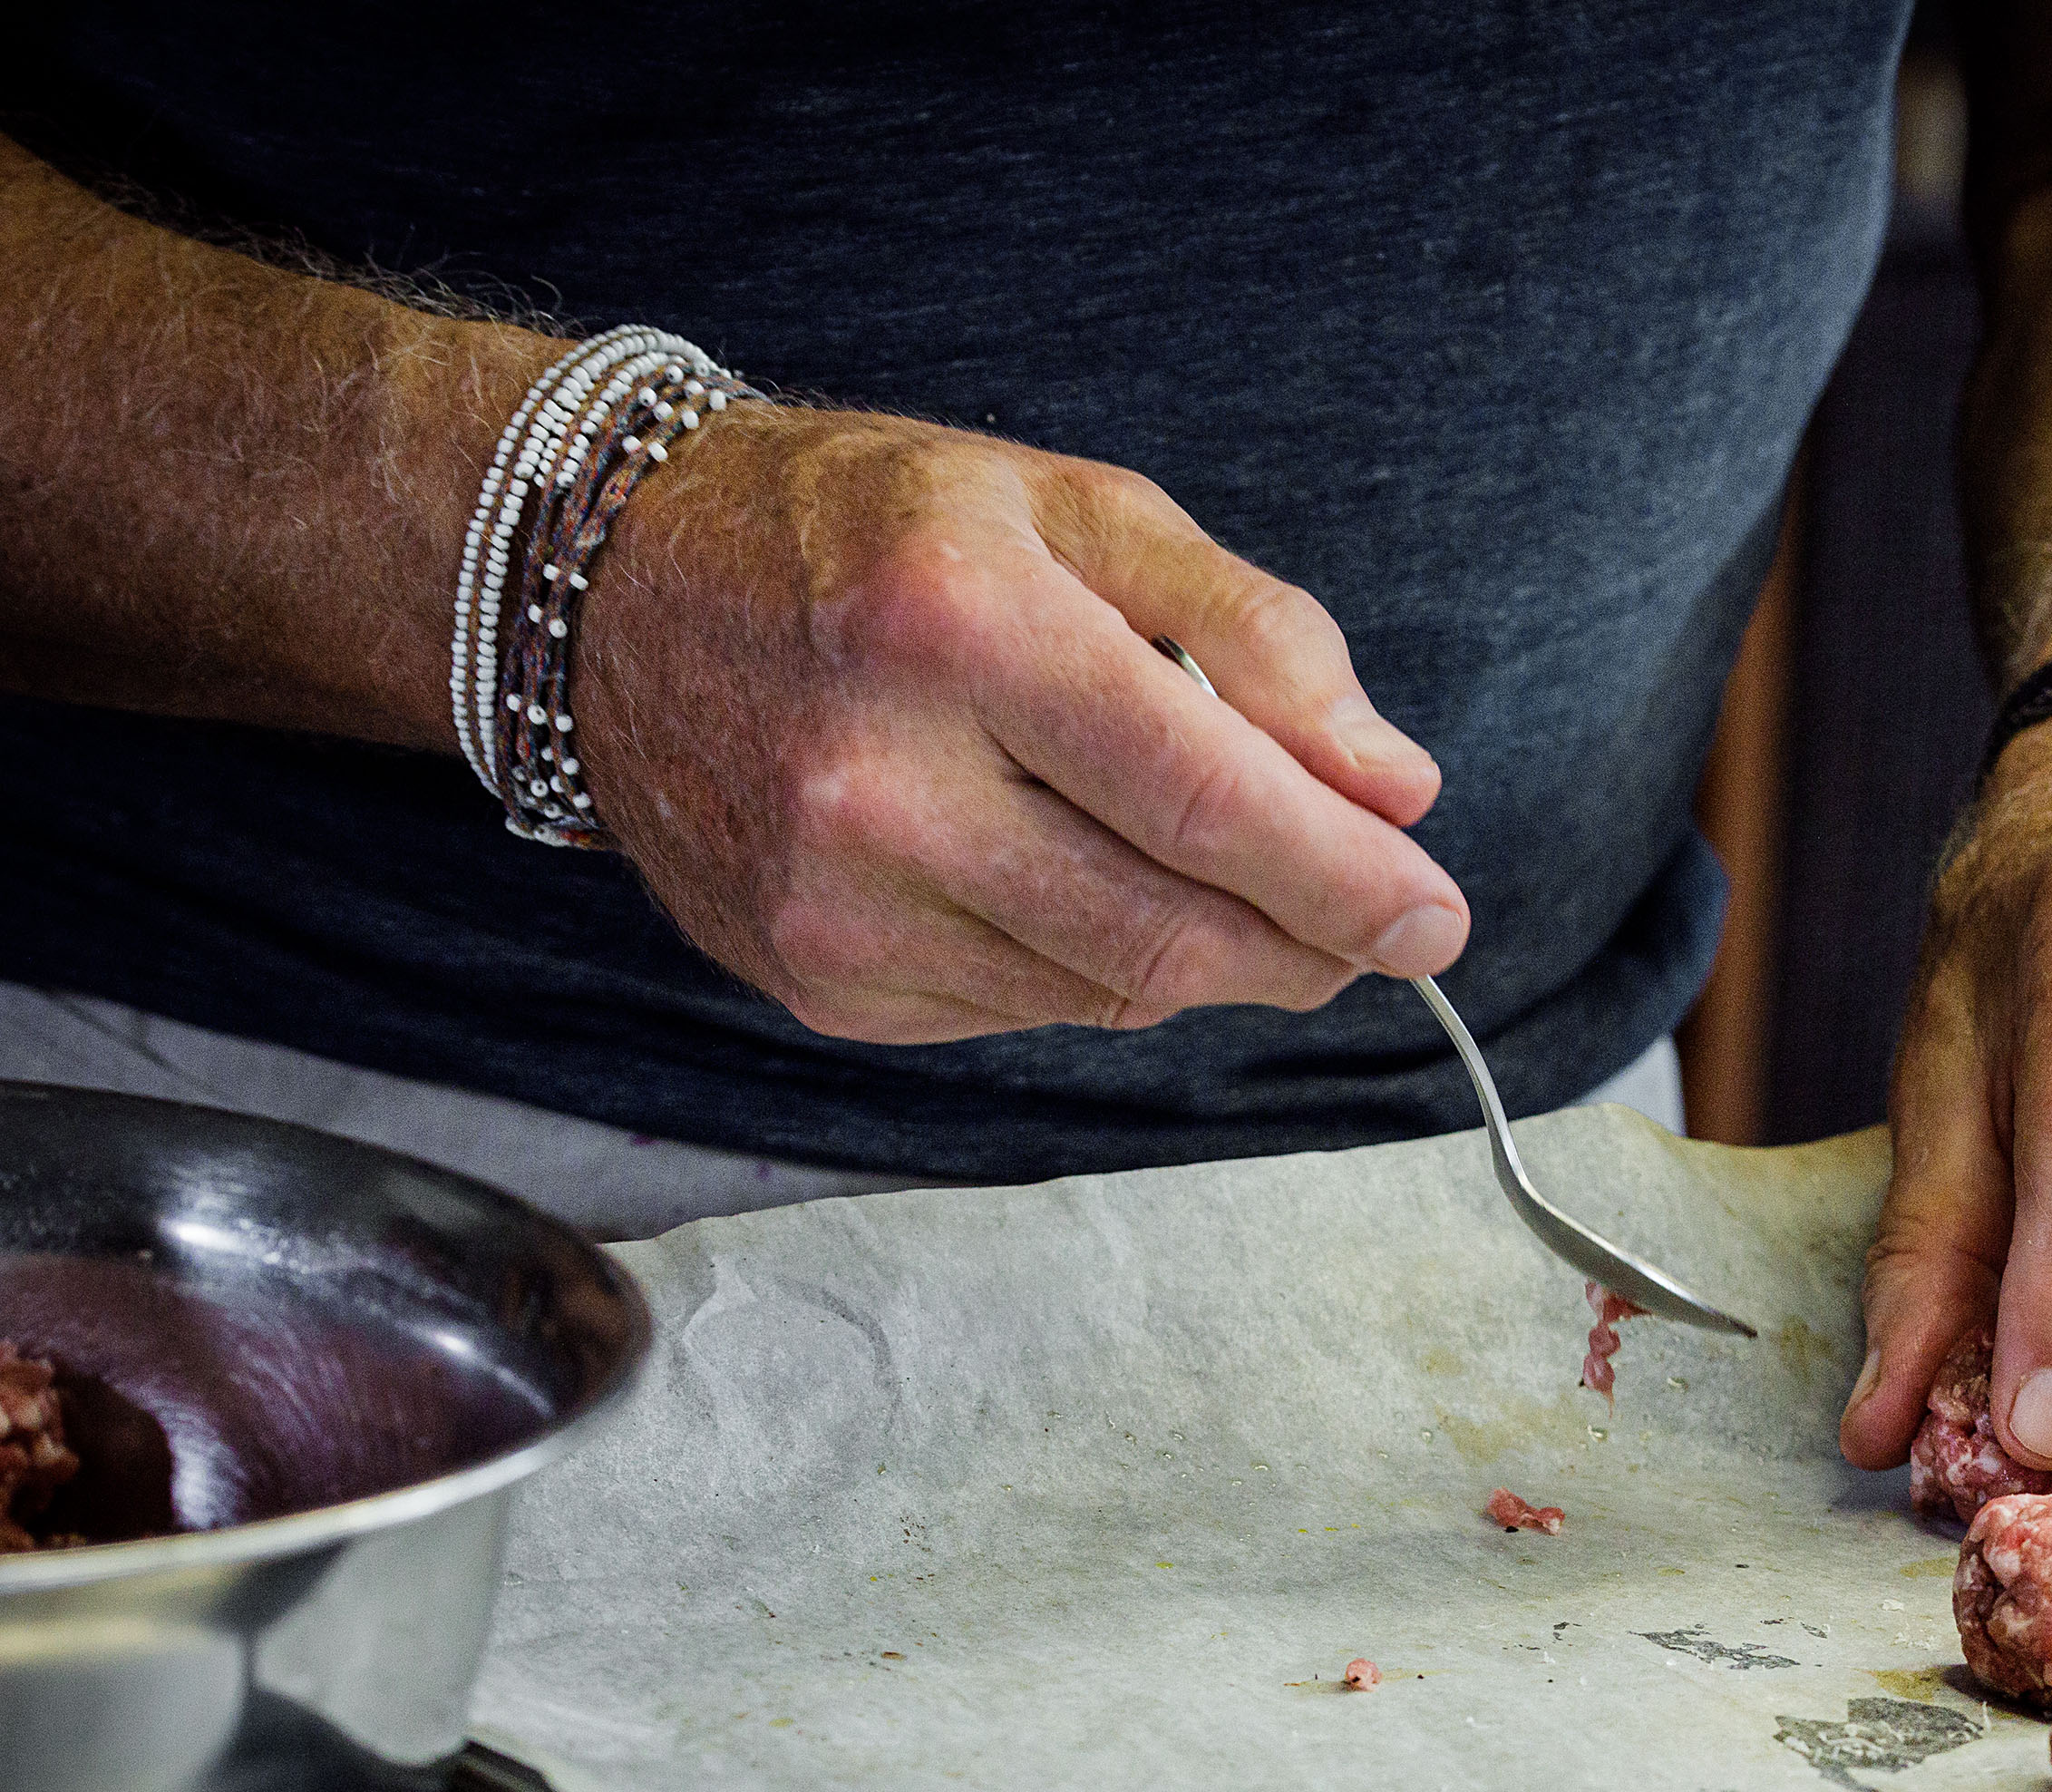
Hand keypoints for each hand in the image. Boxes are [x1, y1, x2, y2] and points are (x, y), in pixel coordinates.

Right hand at [572, 403, 1466, 1041]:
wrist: (605, 589)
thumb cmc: (868, 531)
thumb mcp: (1078, 509)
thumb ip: (1256, 637)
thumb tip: (1394, 785)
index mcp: (962, 628)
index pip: (1209, 804)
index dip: (1348, 880)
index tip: (1435, 916)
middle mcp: (880, 784)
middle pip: (1168, 934)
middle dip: (1307, 947)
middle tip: (1376, 926)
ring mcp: (834, 904)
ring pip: (1107, 994)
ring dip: (1210, 958)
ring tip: (1230, 883)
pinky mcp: (815, 982)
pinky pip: (1025, 1011)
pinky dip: (1096, 968)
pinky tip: (1079, 884)